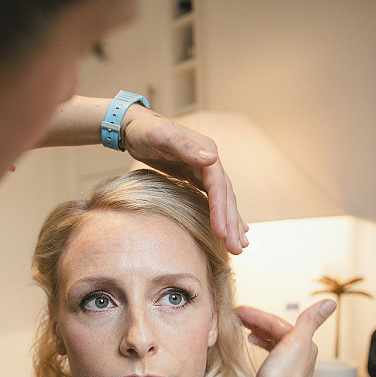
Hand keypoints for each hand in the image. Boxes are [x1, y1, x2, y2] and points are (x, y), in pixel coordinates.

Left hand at [122, 106, 247, 253]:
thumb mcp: (162, 136)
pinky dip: (222, 214)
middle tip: (236, 249)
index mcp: (206, 152)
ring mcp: (204, 170)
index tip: (222, 233)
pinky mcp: (195, 177)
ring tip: (239, 246)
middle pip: (225, 196)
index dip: (221, 211)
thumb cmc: (146, 131)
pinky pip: (213, 199)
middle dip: (231, 224)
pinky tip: (229, 229)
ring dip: (231, 223)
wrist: (136, 127)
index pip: (219, 186)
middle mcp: (209, 162)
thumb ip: (185, 147)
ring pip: (223, 200)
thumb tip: (211, 158)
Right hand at [236, 300, 335, 376]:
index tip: (239, 311)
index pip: (277, 322)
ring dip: (258, 333)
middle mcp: (299, 354)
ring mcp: (288, 366)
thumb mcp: (297, 342)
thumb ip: (310, 320)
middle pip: (276, 331)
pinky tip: (253, 347)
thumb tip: (330, 302)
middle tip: (237, 317)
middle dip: (257, 322)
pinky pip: (270, 354)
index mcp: (304, 344)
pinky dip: (261, 346)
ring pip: (273, 342)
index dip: (258, 315)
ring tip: (244, 330)